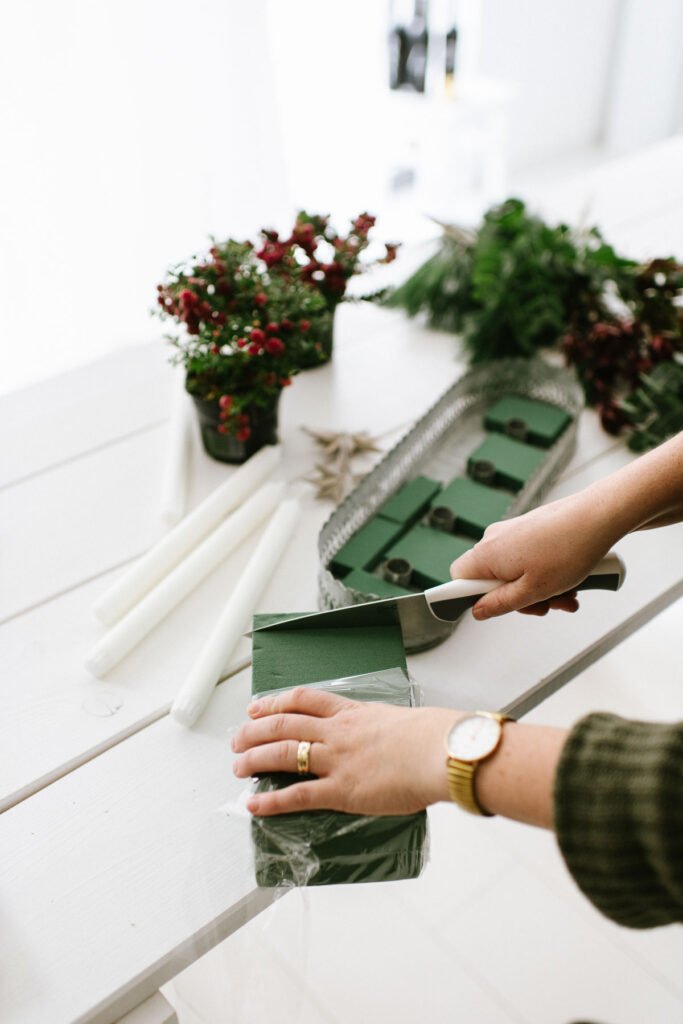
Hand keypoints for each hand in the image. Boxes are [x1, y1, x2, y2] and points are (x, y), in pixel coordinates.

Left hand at [231, 686, 455, 816]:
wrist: (439, 751)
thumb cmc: (430, 737)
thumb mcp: (398, 720)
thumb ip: (379, 727)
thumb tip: (383, 737)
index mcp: (351, 713)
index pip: (303, 700)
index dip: (275, 703)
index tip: (258, 708)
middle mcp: (337, 732)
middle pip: (284, 724)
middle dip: (255, 731)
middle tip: (237, 739)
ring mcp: (336, 760)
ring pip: (283, 754)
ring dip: (254, 760)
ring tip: (237, 767)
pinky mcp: (342, 790)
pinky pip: (298, 795)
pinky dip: (272, 801)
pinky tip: (254, 805)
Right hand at [450, 491, 615, 619]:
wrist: (598, 517)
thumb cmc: (568, 549)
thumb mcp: (533, 590)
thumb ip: (500, 604)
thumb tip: (478, 610)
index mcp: (486, 554)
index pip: (459, 580)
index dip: (473, 598)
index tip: (492, 609)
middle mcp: (494, 539)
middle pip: (491, 580)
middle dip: (518, 598)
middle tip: (545, 605)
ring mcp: (512, 532)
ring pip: (514, 572)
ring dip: (538, 589)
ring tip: (566, 595)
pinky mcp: (528, 529)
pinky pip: (527, 559)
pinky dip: (544, 574)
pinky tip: (568, 582)